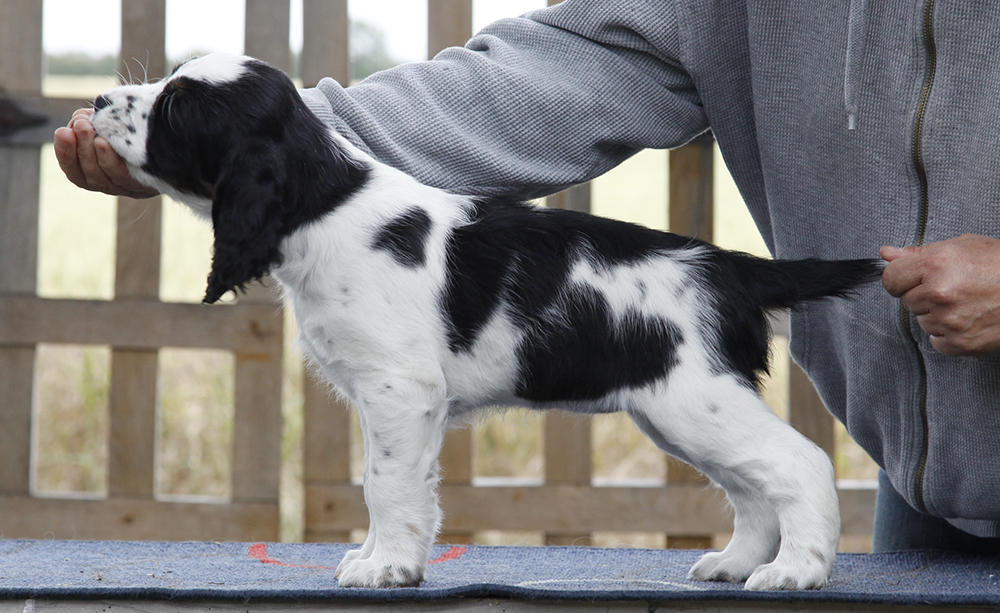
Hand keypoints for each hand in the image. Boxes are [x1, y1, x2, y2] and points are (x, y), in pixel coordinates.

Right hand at [53, 108, 158, 198]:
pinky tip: (104, 143)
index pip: (75, 171)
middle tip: (79, 126)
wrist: (172, 134)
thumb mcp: (111, 123)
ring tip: (88, 129)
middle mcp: (113, 185)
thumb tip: (79, 120)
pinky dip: (110, 161)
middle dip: (78, 149)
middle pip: (87, 176)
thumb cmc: (136, 128)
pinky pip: (124, 178)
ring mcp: (130, 188)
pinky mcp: (146, 186)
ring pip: (102, 179)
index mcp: (99, 173)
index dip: (64, 154)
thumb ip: (92, 122)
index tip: (62, 132)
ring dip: (90, 153)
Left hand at [881, 234, 999, 357]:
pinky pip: (936, 341)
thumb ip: (919, 252)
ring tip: (967, 302)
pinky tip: (969, 319)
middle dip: (923, 293)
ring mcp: (950, 321)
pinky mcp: (960, 343)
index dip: (902, 277)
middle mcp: (940, 293)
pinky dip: (949, 334)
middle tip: (954, 287)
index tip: (914, 277)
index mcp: (937, 264)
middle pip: (906, 300)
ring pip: (921, 321)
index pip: (890, 278)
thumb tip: (887, 254)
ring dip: (937, 314)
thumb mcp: (963, 246)